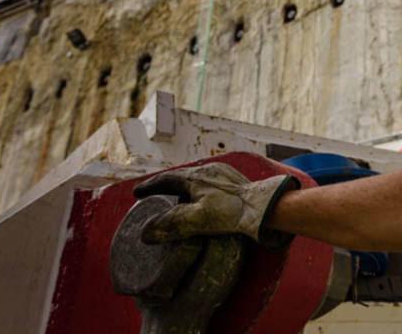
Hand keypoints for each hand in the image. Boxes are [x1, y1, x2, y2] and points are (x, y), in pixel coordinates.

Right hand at [132, 162, 298, 248]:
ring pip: (197, 178)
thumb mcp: (197, 220)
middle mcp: (208, 170)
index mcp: (195, 177)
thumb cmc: (231, 213)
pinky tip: (204, 197)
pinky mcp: (236, 180)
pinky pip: (211, 181)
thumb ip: (170, 225)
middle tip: (155, 194)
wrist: (264, 207)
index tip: (137, 193)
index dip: (150, 187)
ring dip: (184, 186)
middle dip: (166, 185)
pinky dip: (200, 188)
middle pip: (180, 176)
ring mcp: (223, 173)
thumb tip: (145, 233)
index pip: (166, 180)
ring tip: (178, 197)